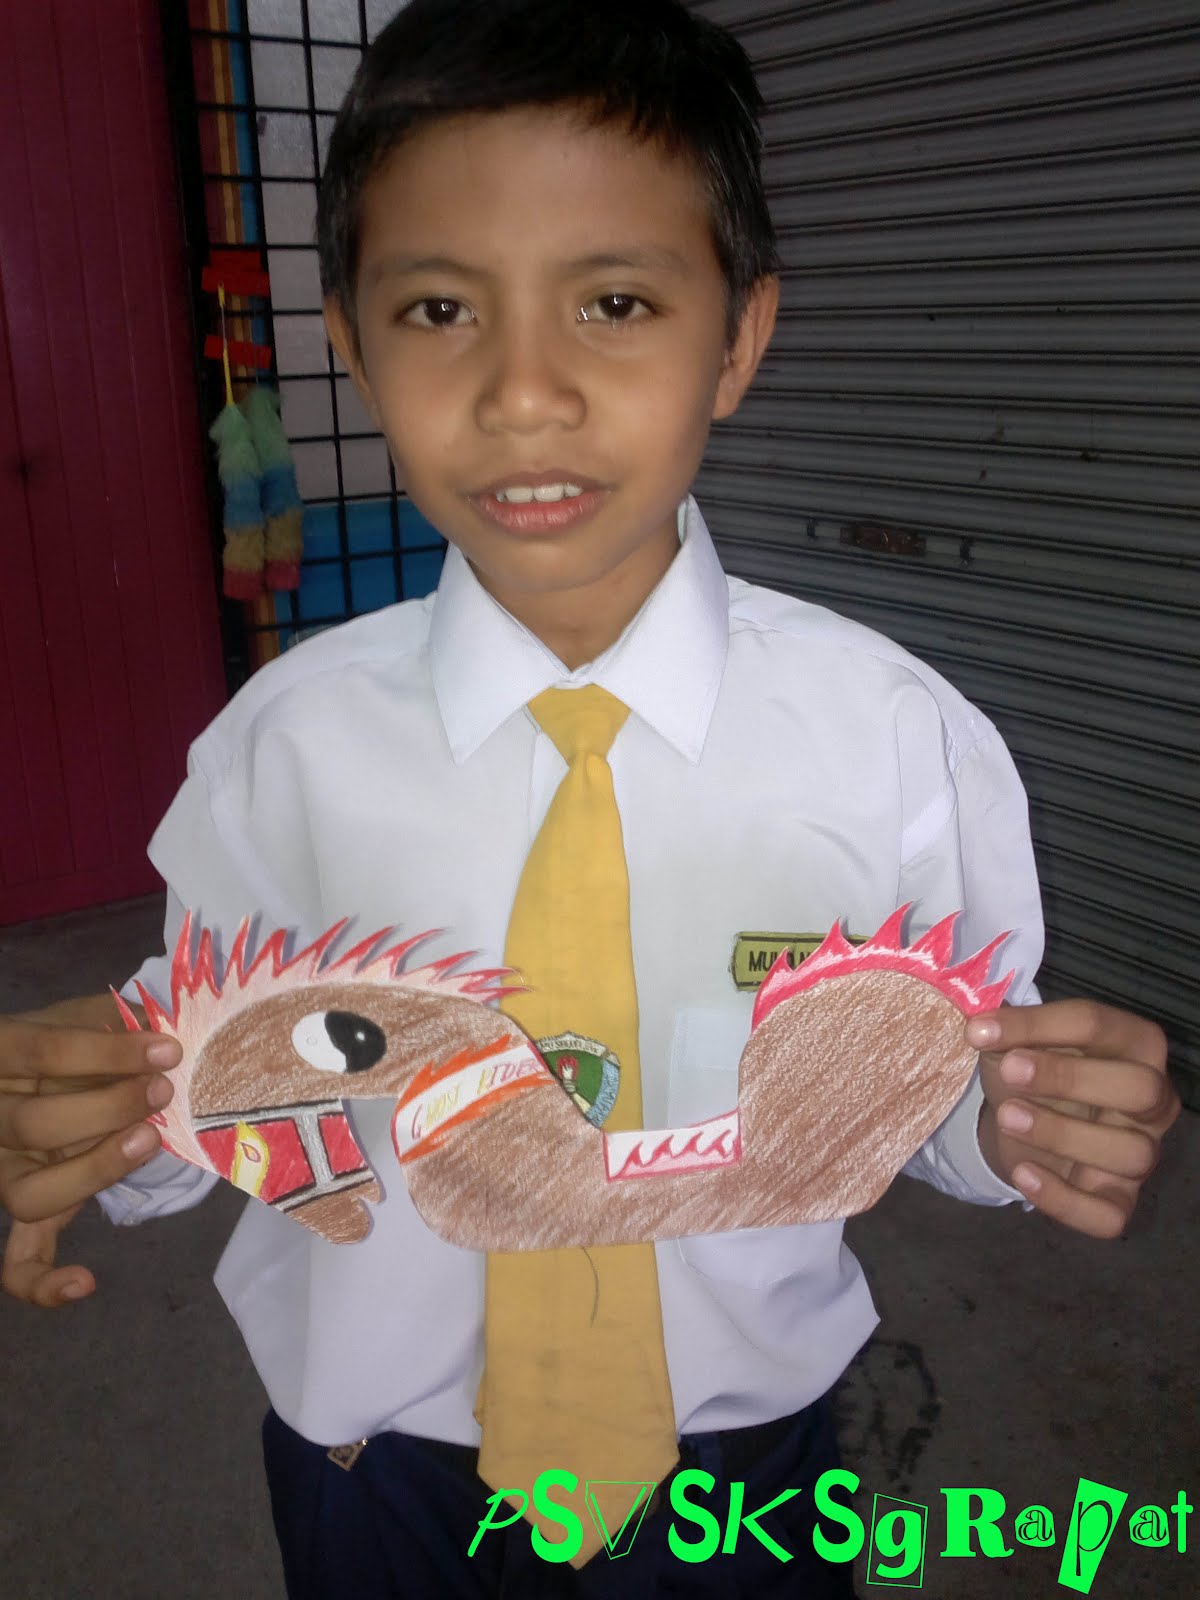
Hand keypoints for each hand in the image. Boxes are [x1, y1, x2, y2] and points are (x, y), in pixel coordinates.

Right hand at [0, 995, 180, 1305]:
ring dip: (93, 1171)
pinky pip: (16, 1261)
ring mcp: (2, 1170)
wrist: (33, 1077)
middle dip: (108, 1108)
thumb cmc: (67, 1045)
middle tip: (162, 1091)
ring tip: (148, 1141)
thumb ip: (113, 1016)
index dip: (108, 1051)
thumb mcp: (81, 1018)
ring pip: (27, 1193)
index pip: (42, 1051)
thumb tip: (166, 1016)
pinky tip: (85, 1283)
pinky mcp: (24, 1206)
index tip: (168, 1048)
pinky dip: (42, 1281)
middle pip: (34, 1125)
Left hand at [971, 1000, 1179, 1238]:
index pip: (1098, 1025)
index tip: (980, 1031)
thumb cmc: (1028, 1073)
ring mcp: (1142, 1152)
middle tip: (1010, 1071)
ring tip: (1007, 1117)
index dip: (1038, 1025)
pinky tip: (1023, 1173)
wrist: (1016, 1125)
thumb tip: (981, 1028)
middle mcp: (1153, 1099)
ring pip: (1132, 1153)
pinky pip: (1110, 1215)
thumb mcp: (1013, 1044)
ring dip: (1064, 1134)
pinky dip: (1064, 1199)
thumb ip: (1004, 1032)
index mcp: (1133, 1043)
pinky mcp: (1119, 1200)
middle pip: (1141, 1087)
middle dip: (1070, 1078)